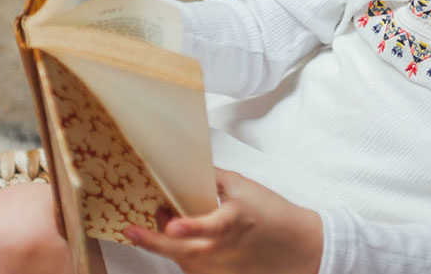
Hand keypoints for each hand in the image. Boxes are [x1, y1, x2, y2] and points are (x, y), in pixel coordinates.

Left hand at [123, 169, 322, 273]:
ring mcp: (223, 267)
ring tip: (160, 225)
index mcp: (234, 221)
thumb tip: (189, 167)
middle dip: (155, 243)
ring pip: (186, 262)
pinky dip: (181, 256)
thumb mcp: (245, 187)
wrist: (297, 245)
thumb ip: (215, 178)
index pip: (210, 226)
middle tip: (133, 232)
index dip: (189, 226)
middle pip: (186, 251)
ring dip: (166, 247)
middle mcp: (226, 249)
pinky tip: (178, 242)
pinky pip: (194, 269)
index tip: (171, 223)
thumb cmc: (274, 214)